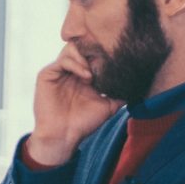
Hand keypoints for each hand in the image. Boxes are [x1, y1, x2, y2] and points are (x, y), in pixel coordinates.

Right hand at [29, 43, 118, 165]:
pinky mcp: (47, 74)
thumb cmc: (83, 123)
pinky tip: (86, 76)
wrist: (64, 136)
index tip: (115, 60)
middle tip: (105, 61)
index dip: (103, 54)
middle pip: (81, 47)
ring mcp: (58, 71)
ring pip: (71, 49)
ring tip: (93, 73)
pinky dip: (76, 64)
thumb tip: (137, 87)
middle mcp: (70, 71)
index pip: (92, 54)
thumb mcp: (108, 107)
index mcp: (82, 75)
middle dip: (94, 51)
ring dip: (85, 57)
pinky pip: (62, 61)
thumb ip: (119, 95)